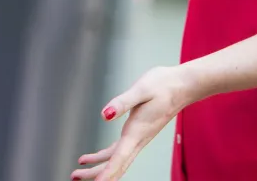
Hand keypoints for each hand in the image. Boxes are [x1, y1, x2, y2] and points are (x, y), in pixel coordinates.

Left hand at [72, 66, 189, 180]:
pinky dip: (104, 157)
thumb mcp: (141, 89)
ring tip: (78, 171)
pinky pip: (119, 151)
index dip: (107, 173)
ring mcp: (139, 138)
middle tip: (74, 177)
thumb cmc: (163, 85)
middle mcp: (138, 139)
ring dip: (98, 168)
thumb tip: (105, 115)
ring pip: (116, 160)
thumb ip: (123, 102)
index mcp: (137, 131)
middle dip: (97, 175)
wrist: (182, 86)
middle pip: (116, 165)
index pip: (119, 158)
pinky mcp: (138, 132)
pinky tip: (93, 157)